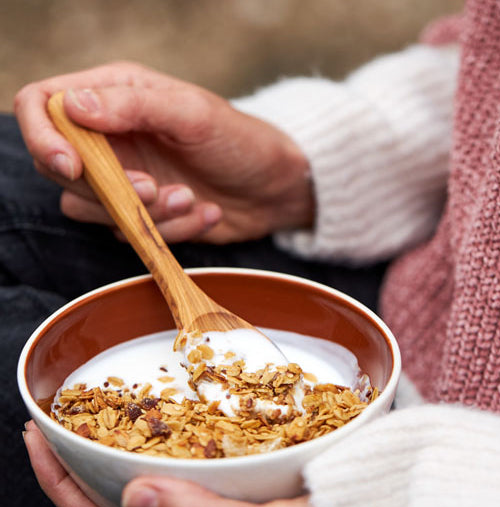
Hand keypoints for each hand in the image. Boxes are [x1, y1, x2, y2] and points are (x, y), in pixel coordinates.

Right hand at [14, 62, 313, 243]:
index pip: (42, 105)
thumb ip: (133, 106)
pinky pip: (131, 233)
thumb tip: (71, 106)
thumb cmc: (239, 140)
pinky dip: (170, 229)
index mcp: (114, 96)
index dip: (43, 137)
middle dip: (108, 187)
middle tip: (155, 188)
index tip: (74, 166)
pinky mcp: (142, 213)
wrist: (272, 187)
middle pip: (59, 168)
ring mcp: (124, 178)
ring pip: (92, 209)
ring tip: (190, 198)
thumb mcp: (192, 114)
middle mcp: (110, 136)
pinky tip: (205, 212)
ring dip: (144, 213)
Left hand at [23, 421, 315, 506]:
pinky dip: (148, 443)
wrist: (360, 499)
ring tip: (88, 417)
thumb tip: (134, 497)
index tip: (38, 439)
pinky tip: (148, 418)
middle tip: (50, 421)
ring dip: (108, 450)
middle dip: (73, 464)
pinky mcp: (221, 482)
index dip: (63, 487)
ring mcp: (201, 503)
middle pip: (110, 503)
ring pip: (138, 483)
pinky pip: (170, 465)